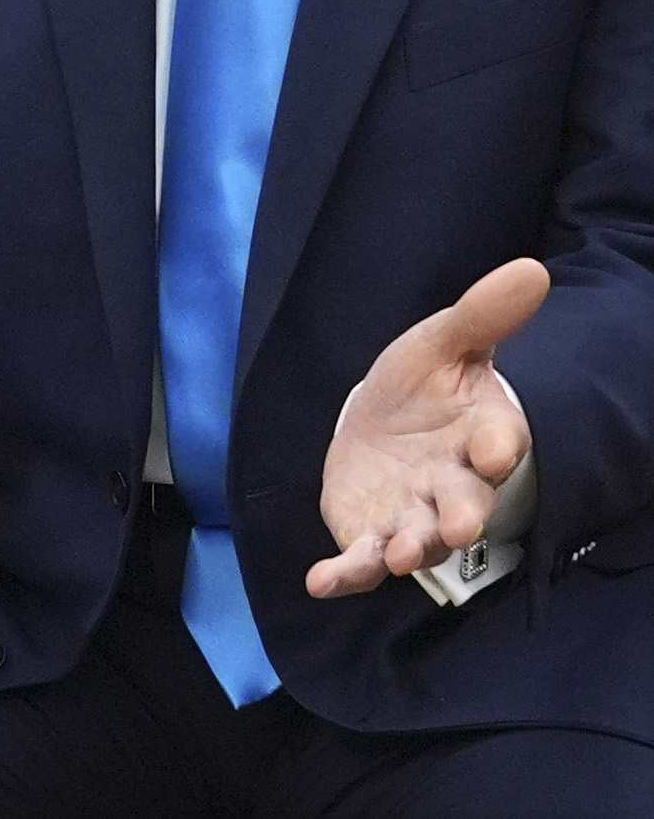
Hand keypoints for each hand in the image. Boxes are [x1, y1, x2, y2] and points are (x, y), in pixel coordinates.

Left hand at [307, 258, 548, 598]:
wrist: (381, 420)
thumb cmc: (424, 385)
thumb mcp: (444, 343)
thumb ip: (481, 316)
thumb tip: (529, 270)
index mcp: (480, 434)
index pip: (498, 441)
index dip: (499, 445)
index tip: (496, 445)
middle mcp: (454, 483)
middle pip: (464, 504)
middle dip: (461, 515)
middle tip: (458, 527)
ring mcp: (412, 514)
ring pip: (418, 539)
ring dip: (410, 549)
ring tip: (400, 556)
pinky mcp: (370, 533)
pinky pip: (360, 560)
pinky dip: (345, 574)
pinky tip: (321, 582)